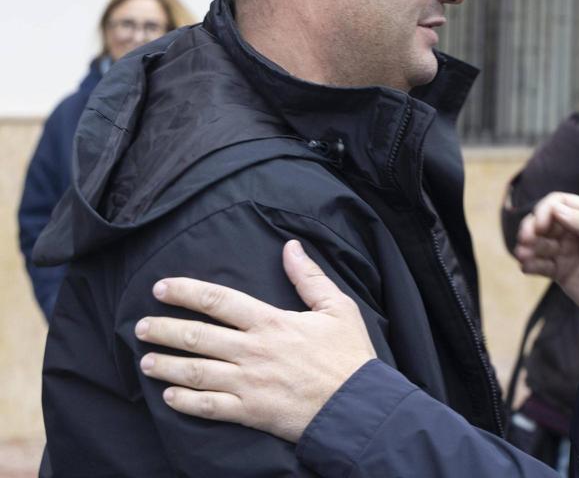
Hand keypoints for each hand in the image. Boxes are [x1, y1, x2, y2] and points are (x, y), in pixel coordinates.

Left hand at [135, 240, 375, 442]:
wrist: (357, 405)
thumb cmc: (349, 355)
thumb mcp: (338, 307)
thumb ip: (310, 277)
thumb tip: (291, 247)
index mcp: (272, 322)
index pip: (219, 301)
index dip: (186, 292)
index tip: (161, 288)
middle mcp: (253, 351)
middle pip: (198, 336)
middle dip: (164, 329)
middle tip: (140, 326)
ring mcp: (249, 384)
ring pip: (196, 372)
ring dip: (166, 364)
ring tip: (144, 360)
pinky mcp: (250, 413)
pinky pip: (209, 407)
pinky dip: (185, 402)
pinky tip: (169, 396)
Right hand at [515, 192, 578, 316]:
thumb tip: (555, 209)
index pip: (558, 203)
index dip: (544, 210)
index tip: (540, 225)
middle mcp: (573, 229)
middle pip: (542, 221)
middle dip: (530, 228)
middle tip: (525, 240)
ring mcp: (564, 250)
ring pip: (537, 242)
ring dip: (527, 246)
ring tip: (523, 256)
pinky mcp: (558, 270)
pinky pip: (538, 263)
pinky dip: (529, 263)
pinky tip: (527, 267)